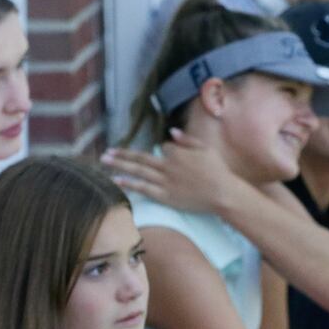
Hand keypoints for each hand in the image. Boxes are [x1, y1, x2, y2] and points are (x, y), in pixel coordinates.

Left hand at [102, 131, 237, 214]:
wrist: (223, 193)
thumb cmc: (218, 170)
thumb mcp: (205, 148)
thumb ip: (187, 139)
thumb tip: (171, 132)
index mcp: (177, 152)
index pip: (163, 148)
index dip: (163, 151)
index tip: (167, 157)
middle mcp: (167, 165)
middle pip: (140, 158)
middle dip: (122, 155)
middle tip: (106, 152)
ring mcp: (165, 181)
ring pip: (138, 171)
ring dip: (120, 166)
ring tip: (105, 161)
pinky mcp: (165, 196)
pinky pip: (144, 189)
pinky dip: (130, 184)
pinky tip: (116, 180)